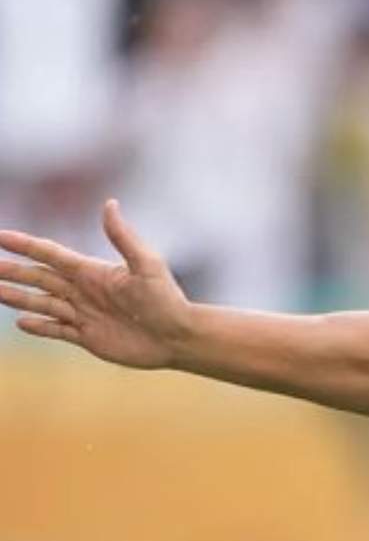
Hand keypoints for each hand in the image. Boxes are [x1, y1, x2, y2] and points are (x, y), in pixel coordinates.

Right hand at [0, 199, 194, 369]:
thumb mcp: (147, 265)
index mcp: (93, 272)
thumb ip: (123, 237)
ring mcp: (84, 314)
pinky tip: (21, 323)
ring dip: (17, 297)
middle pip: (39, 277)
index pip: (50, 254)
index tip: (0, 235)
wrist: (180, 336)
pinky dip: (40, 327)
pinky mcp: (89, 337)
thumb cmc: (167, 299)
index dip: (24, 244)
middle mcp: (84, 291)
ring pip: (42, 303)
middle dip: (12, 270)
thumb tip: (109, 204)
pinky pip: (58, 330)